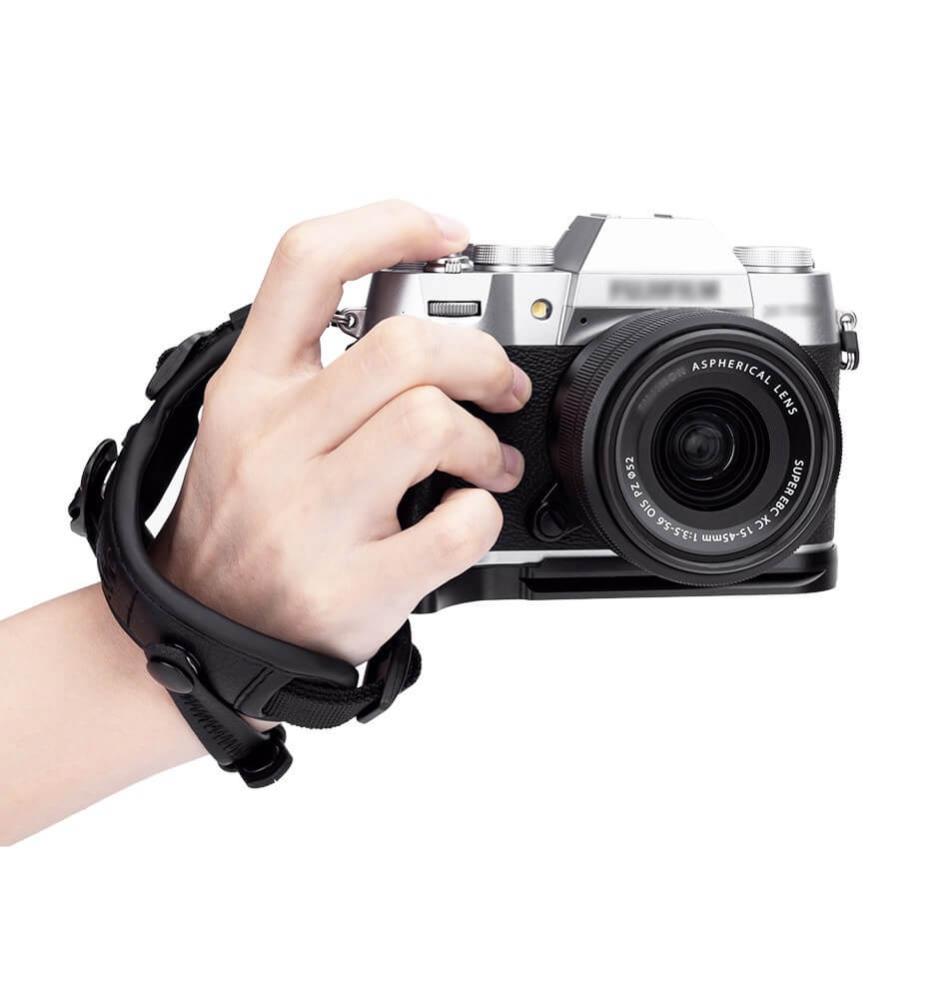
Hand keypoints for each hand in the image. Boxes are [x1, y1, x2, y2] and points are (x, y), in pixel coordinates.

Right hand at [153, 201, 530, 666]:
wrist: (208, 636)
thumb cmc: (242, 527)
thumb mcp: (247, 428)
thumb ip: (316, 375)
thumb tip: (428, 330)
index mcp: (249, 390)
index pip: (306, 265)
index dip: (386, 225)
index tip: (446, 233)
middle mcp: (273, 443)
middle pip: (404, 346)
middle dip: (480, 357)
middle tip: (500, 386)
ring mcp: (310, 517)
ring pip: (430, 424)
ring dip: (486, 442)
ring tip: (489, 464)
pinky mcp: (352, 585)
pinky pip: (456, 526)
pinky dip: (484, 514)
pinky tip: (468, 516)